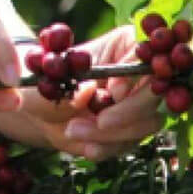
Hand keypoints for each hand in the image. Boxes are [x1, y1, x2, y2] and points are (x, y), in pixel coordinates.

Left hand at [0, 24, 161, 159]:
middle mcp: (139, 74)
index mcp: (125, 45)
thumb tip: (89, 91)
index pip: (143, 57)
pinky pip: (131, 143)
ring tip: (74, 131)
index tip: (113, 92)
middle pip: (153, 94)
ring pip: (147, 122)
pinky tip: (86, 147)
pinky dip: (109, 147)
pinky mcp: (134, 130)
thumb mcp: (49, 77)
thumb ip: (69, 83)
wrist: (39, 108)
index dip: (132, 76)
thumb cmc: (44, 81)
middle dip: (127, 112)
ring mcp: (139, 104)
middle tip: (100, 121)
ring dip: (112, 133)